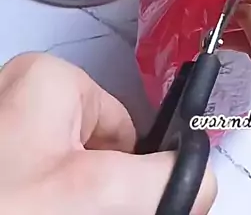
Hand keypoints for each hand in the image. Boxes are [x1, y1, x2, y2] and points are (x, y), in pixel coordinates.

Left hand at [0, 53, 215, 214]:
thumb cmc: (2, 204)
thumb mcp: (91, 196)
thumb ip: (159, 182)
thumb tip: (200, 179)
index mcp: (50, 79)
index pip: (124, 129)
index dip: (130, 179)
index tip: (120, 209)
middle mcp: (20, 94)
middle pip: (92, 155)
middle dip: (93, 196)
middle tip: (65, 212)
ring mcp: (3, 132)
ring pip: (59, 177)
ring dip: (65, 202)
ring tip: (36, 209)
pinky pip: (32, 181)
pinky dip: (38, 201)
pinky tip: (29, 208)